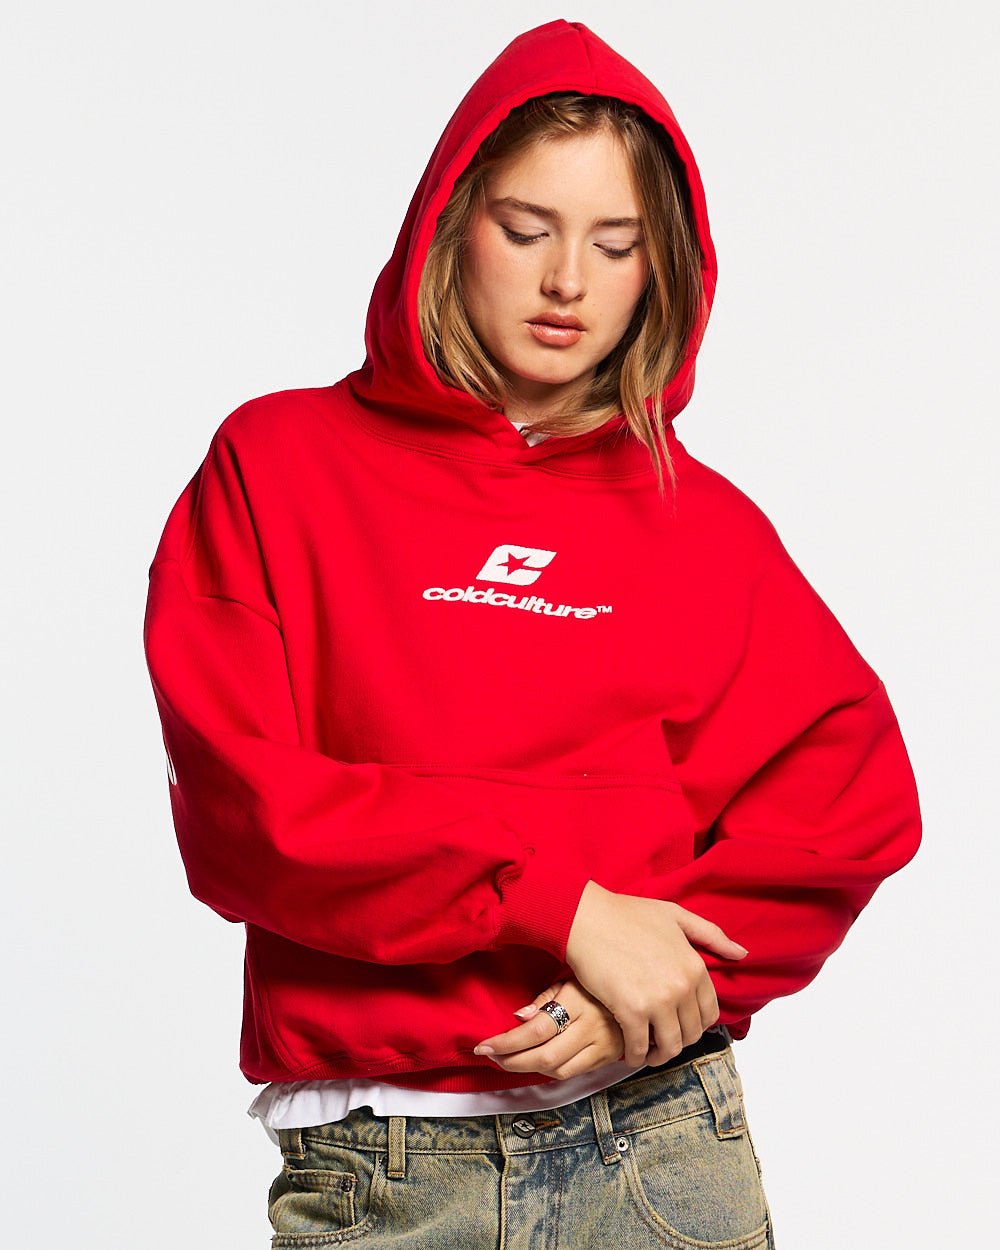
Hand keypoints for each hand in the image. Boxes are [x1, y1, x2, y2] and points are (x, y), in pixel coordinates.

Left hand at [473, 977, 627, 1079]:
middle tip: (491, 1056)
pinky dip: (550, 1071)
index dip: (507, 1042)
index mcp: (578, 1001)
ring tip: (508, 1059)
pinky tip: (536, 1061)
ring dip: (528, 1069)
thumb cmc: (598, 979)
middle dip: (512, 1061)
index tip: (484, 1046)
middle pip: (545, 1056)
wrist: (642, 991)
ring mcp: (602, 1045)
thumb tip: (519, 1018)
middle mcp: (591, 1026)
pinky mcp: (608, 1058)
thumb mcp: (571, 978)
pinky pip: (573, 1073)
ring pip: (558, 1070)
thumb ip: (544, 998)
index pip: (536, 1030)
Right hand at [564, 882, 747, 1067]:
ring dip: (659, 1055)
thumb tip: (742, 954)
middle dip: (678, 1040)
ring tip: (648, 1052)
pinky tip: (629, 1053)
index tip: (680, 1025)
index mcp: (695, 966)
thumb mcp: (675, 915)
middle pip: (691, 1033)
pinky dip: (635, 1056)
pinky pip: (639, 1047)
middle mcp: (682, 986)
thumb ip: (711, 935)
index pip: (709, 1013)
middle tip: (662, 1040)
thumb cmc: (626, 914)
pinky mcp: (630, 1011)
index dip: (695, 1024)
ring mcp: (658, 1001)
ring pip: (670, 1046)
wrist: (587, 918)